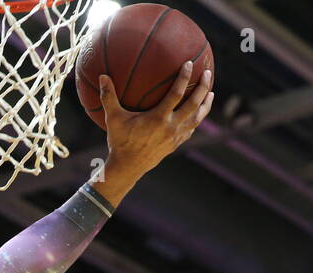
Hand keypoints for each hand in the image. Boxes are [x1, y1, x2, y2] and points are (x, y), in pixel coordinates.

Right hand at [97, 61, 214, 196]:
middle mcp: (171, 127)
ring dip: (205, 105)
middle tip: (207, 74)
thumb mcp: (113, 119)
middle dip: (202, 88)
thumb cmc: (119, 142)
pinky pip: (190, 129)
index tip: (190, 63)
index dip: (184, 78)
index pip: (176, 94)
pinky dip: (196, 119)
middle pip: (193, 104)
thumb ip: (109, 97)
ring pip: (196, 118)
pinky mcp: (175, 144)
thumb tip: (102, 76)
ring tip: (210, 93)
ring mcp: (175, 137)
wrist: (127, 168)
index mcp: (158, 118)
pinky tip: (197, 114)